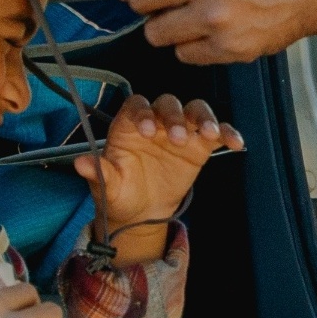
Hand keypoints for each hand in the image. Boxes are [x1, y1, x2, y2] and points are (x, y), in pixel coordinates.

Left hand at [74, 93, 232, 263]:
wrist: (142, 213)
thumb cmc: (120, 193)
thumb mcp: (108, 187)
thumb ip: (99, 173)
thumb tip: (80, 164)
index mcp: (129, 126)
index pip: (136, 106)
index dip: (143, 113)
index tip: (148, 132)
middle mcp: (156, 122)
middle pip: (168, 104)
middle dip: (175, 116)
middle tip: (178, 137)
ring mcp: (180, 131)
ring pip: (195, 110)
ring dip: (203, 118)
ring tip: (209, 135)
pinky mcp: (200, 145)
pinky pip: (216, 132)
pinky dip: (227, 133)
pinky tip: (236, 143)